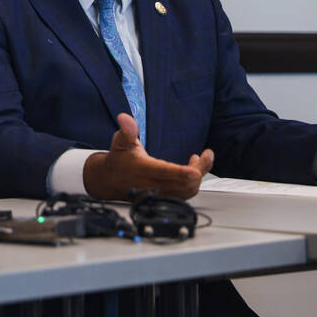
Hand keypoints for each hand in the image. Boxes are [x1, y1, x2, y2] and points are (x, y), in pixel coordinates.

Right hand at [83, 113, 213, 200]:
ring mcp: (160, 195)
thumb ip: (126, 130)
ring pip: (188, 191)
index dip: (185, 171)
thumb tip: (124, 117)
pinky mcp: (164, 199)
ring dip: (198, 177)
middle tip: (207, 155)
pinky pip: (185, 195)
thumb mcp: (120, 141)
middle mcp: (153, 185)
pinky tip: (193, 171)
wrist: (110, 181)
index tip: (198, 164)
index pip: (169, 172)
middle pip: (185, 183)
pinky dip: (193, 184)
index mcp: (144, 170)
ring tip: (201, 160)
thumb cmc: (118, 159)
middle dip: (200, 169)